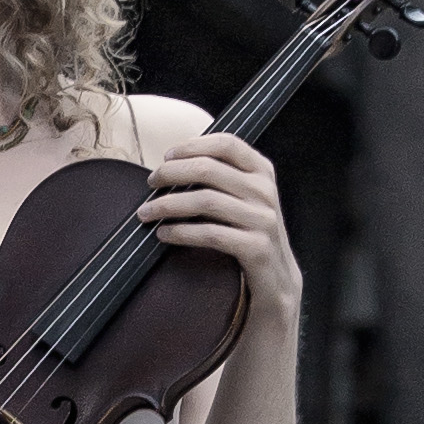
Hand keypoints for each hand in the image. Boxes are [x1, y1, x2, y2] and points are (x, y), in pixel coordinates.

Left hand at [140, 126, 299, 317]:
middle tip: (150, 183)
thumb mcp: (245, 199)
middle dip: (171, 173)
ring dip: (168, 205)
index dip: (192, 146)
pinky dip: (181, 232)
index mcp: (262, 172)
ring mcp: (263, 219)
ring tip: (146, 212)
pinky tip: (163, 234)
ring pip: (206, 201)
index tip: (166, 156)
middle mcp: (265, 192)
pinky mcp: (256, 248)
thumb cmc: (250, 233)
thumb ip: (223, 178)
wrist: (278, 279)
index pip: (226, 144)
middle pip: (209, 169)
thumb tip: (173, 163)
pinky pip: (211, 234)